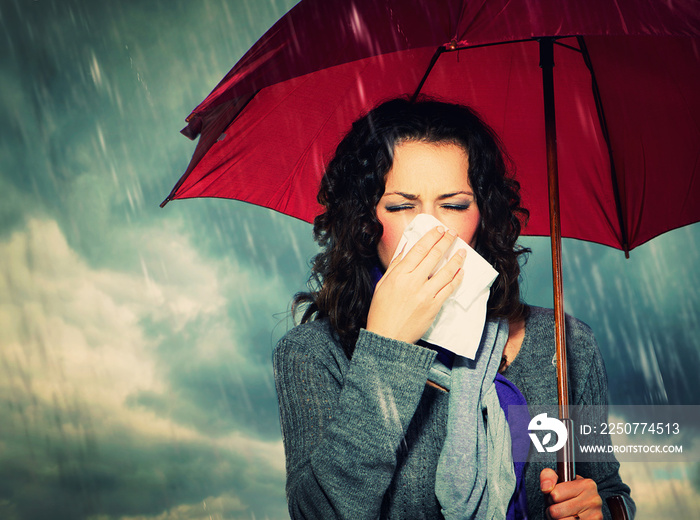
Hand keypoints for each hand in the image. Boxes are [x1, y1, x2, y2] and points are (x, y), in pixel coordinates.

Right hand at [366, 226, 465, 343]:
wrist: (387, 336)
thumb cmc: (381, 311)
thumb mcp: (382, 284)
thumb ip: (395, 265)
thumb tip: (405, 248)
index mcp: (399, 274)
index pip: (419, 249)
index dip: (431, 237)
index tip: (438, 229)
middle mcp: (413, 282)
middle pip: (434, 256)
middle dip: (446, 241)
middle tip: (453, 233)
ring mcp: (425, 294)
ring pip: (445, 271)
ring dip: (456, 259)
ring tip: (462, 251)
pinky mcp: (434, 307)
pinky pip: (449, 289)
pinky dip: (456, 278)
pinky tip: (461, 271)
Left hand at [540, 467, 602, 519]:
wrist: (584, 504)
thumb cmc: (568, 491)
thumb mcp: (558, 478)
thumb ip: (548, 477)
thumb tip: (546, 488)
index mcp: (586, 484)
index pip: (555, 495)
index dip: (550, 497)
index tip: (555, 497)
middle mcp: (594, 500)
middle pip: (556, 511)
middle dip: (551, 510)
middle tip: (556, 507)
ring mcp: (595, 515)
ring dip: (557, 519)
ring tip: (561, 514)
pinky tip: (568, 518)